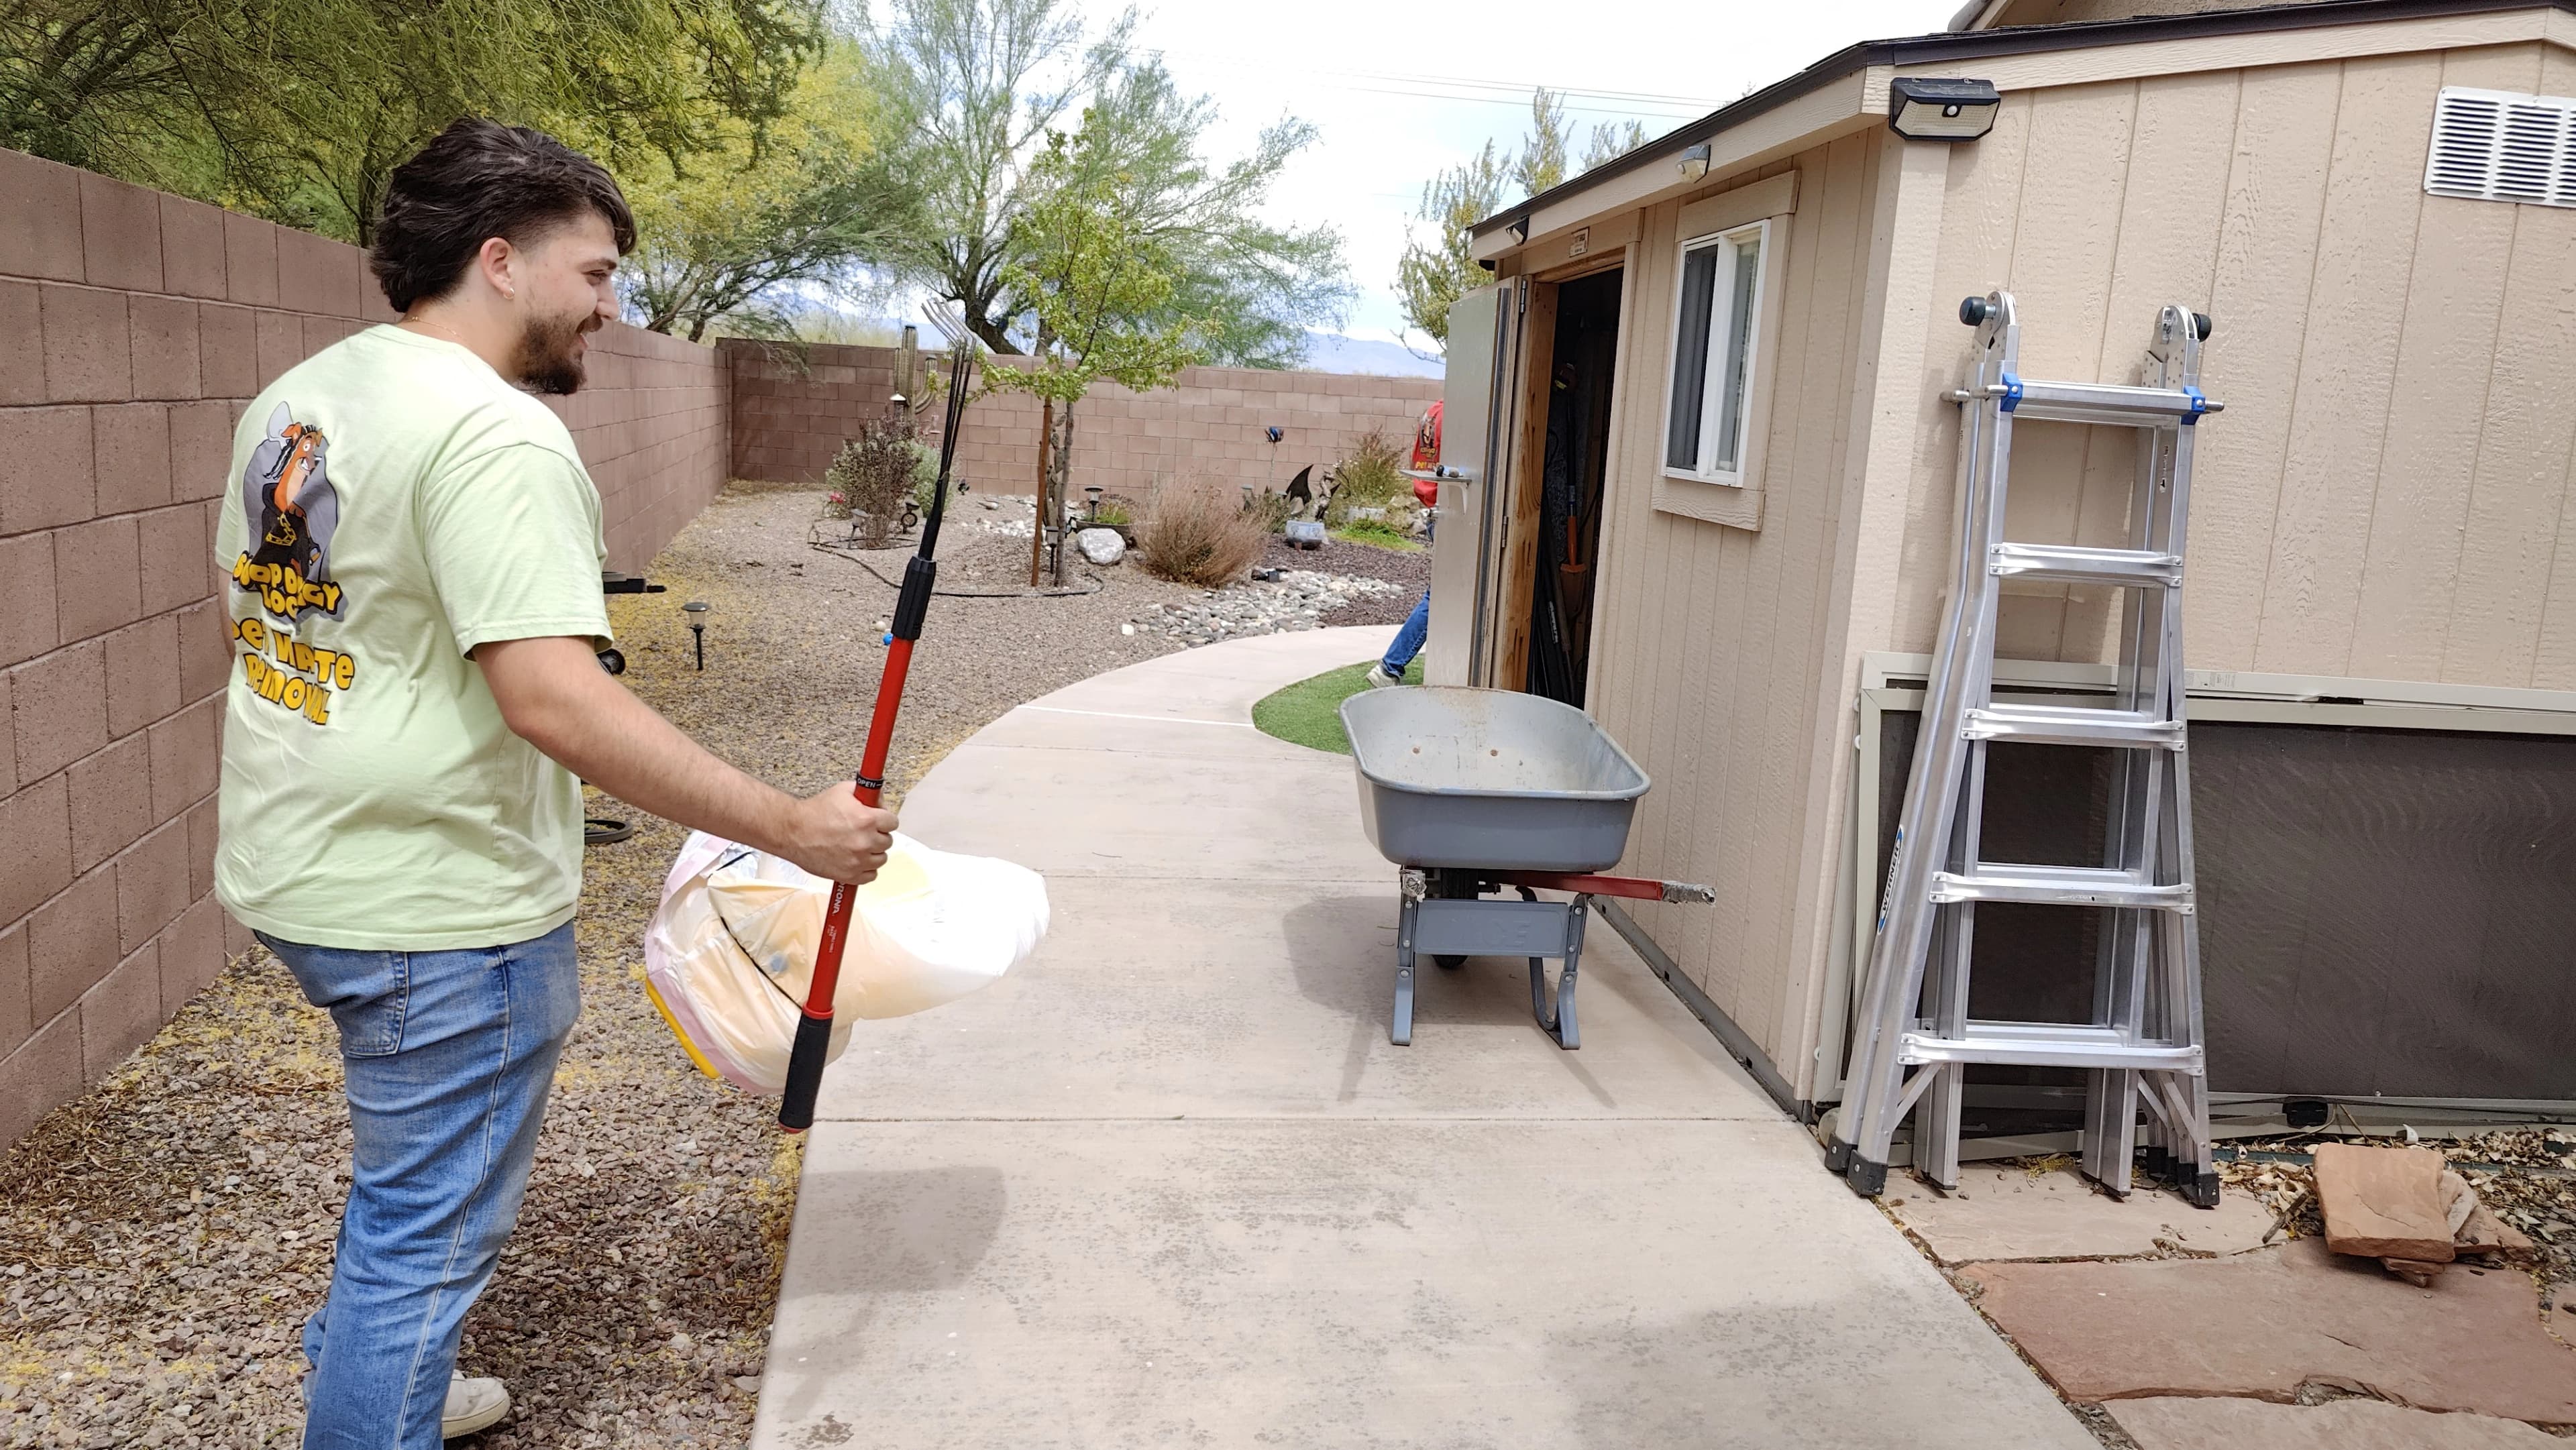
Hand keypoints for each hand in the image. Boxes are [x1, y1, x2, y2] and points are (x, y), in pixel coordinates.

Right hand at [780, 784, 896, 884]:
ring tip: (858, 845)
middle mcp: (865, 842)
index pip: (893, 822)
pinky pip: (870, 875)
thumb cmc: (813, 813)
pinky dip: (865, 869)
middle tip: (864, 832)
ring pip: (881, 859)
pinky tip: (856, 860)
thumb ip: (867, 793)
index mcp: (867, 820)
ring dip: (873, 852)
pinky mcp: (849, 875)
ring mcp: (857, 861)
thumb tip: (879, 797)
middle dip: (878, 835)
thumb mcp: (843, 791)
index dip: (884, 820)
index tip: (878, 820)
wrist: (792, 831)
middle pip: (888, 841)